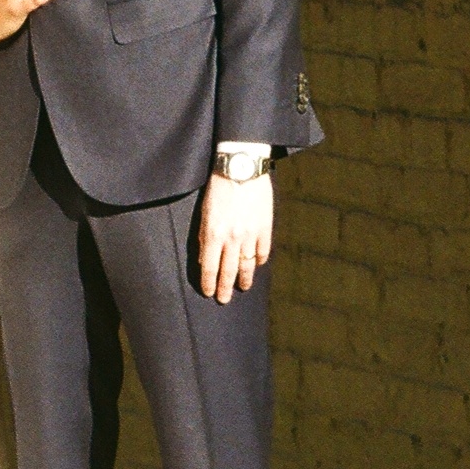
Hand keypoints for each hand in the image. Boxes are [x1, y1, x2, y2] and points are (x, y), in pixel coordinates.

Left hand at [197, 172, 272, 301]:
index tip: (209, 293)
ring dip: (245, 279)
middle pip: (228, 271)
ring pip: (247, 265)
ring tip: (243, 287)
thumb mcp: (204, 213)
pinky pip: (263, 250)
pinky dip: (260, 259)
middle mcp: (232, 239)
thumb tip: (206, 259)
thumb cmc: (218, 187)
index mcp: (213, 235)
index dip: (209, 283)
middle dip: (225, 288)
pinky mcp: (265, 227)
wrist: (241, 168)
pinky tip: (257, 264)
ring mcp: (250, 234)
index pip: (210, 268)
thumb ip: (204, 237)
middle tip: (224, 300)